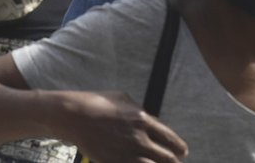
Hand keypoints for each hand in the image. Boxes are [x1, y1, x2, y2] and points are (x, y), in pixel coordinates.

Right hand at [58, 91, 187, 162]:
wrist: (72, 116)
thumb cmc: (95, 103)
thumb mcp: (121, 98)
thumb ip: (139, 110)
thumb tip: (149, 119)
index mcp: (142, 120)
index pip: (170, 138)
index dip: (179, 147)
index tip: (182, 151)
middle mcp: (139, 138)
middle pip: (168, 158)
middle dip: (174, 162)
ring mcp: (127, 153)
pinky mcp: (115, 162)